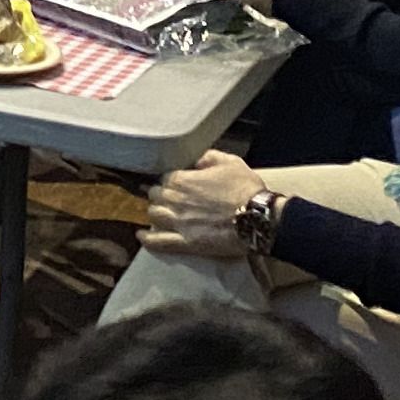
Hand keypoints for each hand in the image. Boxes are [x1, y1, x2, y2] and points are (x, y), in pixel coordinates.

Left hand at [140, 151, 267, 258]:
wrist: (258, 218)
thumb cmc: (246, 189)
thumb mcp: (229, 162)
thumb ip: (207, 156)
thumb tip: (195, 158)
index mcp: (182, 179)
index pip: (163, 177)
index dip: (169, 180)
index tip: (175, 183)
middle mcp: (174, 199)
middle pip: (155, 195)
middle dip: (160, 195)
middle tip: (168, 198)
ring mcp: (178, 222)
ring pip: (153, 215)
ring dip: (155, 212)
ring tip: (161, 213)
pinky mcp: (185, 242)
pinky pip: (158, 241)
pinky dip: (147, 239)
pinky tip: (140, 236)